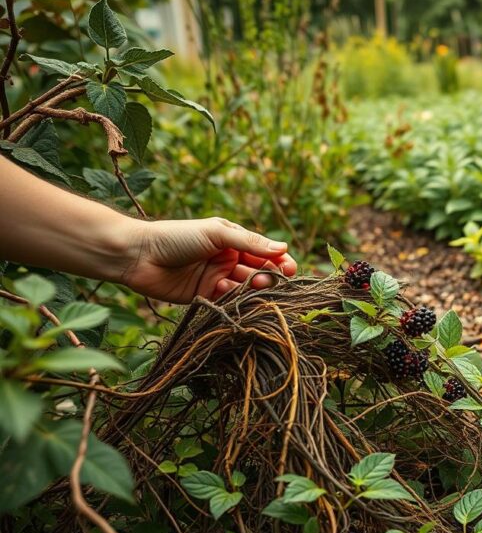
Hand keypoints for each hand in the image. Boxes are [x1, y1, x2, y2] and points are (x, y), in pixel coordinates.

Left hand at [120, 217, 297, 303]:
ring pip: (245, 287)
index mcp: (233, 241)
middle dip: (268, 276)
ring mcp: (217, 278)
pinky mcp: (205, 296)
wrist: (139, 255)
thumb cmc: (177, 236)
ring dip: (250, 286)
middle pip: (259, 271)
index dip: (280, 261)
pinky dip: (229, 295)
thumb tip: (284, 248)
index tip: (291, 269)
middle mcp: (228, 259)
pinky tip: (221, 287)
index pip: (265, 252)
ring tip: (251, 285)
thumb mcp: (217, 233)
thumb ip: (249, 243)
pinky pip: (227, 299)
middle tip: (268, 280)